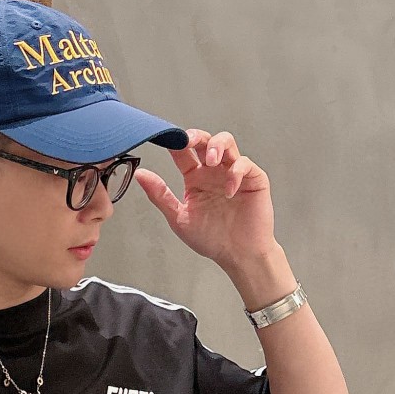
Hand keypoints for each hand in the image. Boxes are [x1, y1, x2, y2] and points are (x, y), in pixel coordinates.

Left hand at [134, 129, 277, 271]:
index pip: (183, 152)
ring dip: (217, 145)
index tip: (166, 139)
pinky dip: (236, 172)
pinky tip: (229, 191)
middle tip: (188, 141)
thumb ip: (160, 195)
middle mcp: (213, 172)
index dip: (175, 142)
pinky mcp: (253, 179)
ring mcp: (233, 173)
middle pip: (205, 140)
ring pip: (227, 143)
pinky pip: (245, 164)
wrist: (238, 256)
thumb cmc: (212, 240)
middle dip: (196, 136)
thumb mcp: (179, 218)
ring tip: (211, 160)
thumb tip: (141, 174)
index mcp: (195, 178)